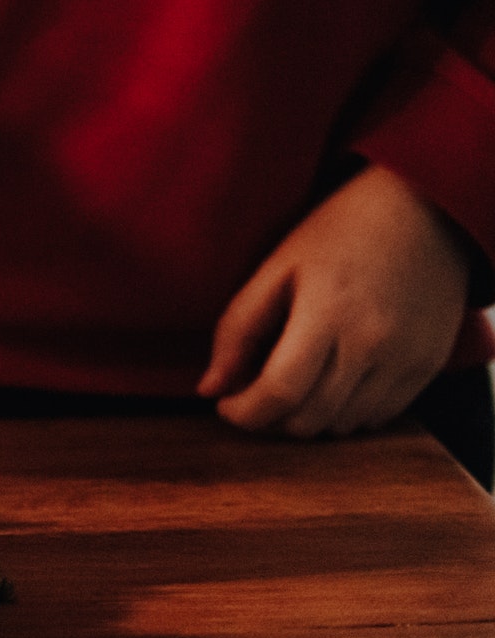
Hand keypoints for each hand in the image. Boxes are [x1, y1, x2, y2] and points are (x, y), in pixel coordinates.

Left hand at [199, 164, 473, 435]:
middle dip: (269, 419)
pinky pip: (378, 418)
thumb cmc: (340, 232)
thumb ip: (238, 328)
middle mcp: (373, 343)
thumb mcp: (277, 267)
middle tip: (253, 395)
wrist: (425, 211)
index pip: (280, 392)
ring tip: (291, 387)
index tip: (225, 405)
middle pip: (309, 418)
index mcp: (328, 313)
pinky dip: (345, 414)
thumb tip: (209, 389)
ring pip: (342, 425)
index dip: (244, 413)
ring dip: (307, 419)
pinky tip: (330, 384)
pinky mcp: (428, 366)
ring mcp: (406, 359)